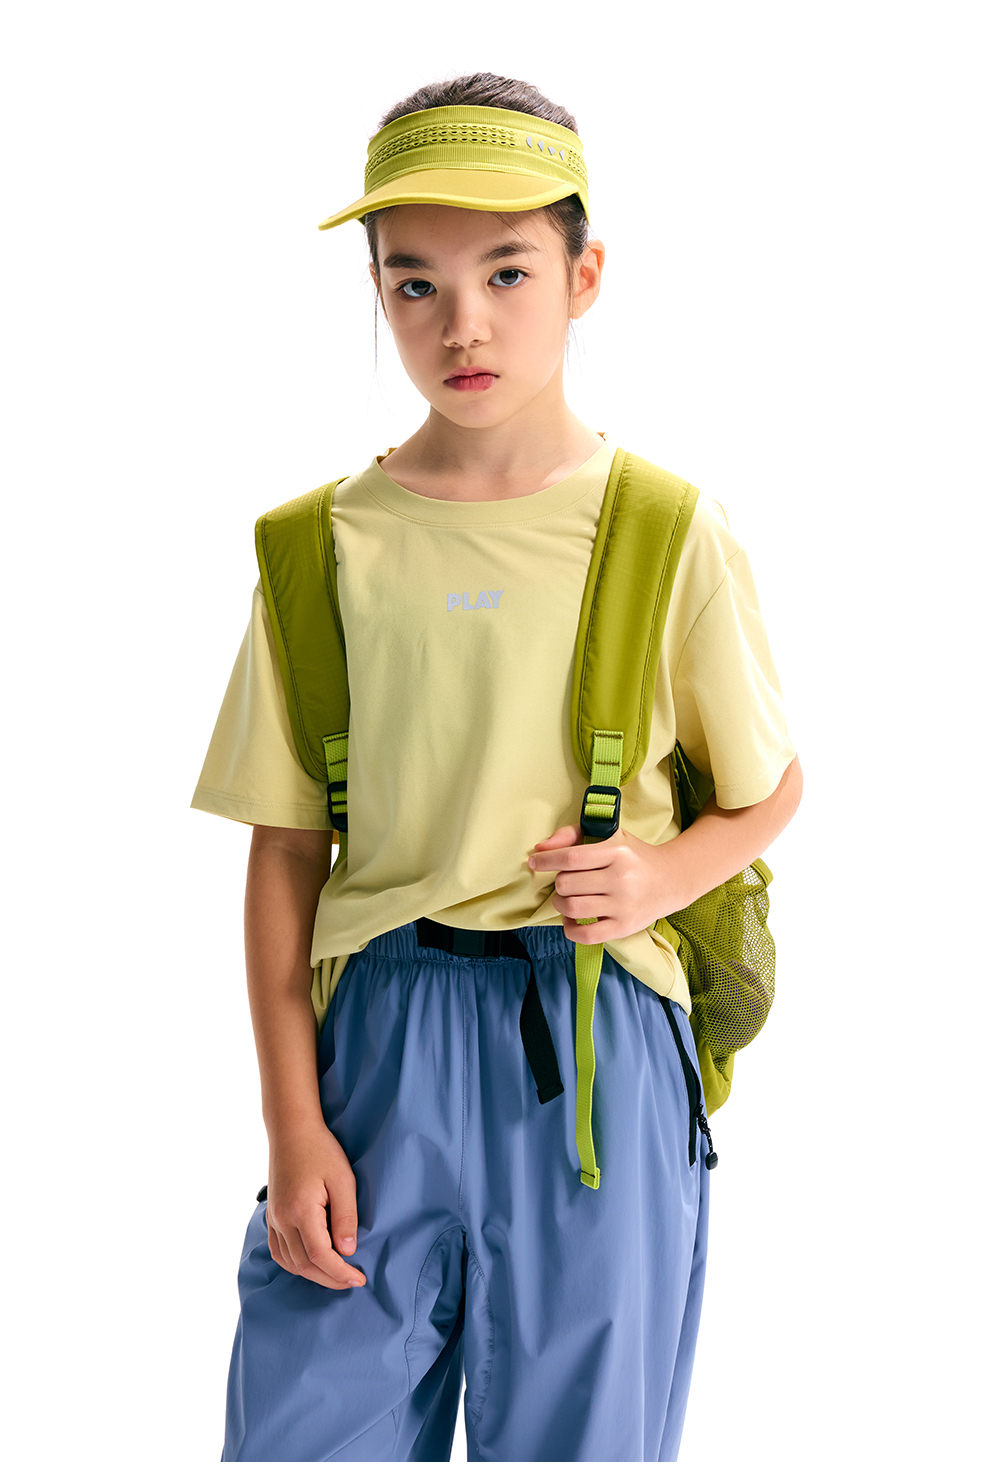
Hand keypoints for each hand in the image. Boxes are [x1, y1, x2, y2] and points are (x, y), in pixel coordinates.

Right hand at [265, 1124, 366, 1289]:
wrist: (292, 1130)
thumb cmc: (321, 1150)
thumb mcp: (343, 1180)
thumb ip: (346, 1218)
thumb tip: (347, 1251)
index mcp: (301, 1211)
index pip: (320, 1256)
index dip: (340, 1273)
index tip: (358, 1279)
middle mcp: (282, 1219)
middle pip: (303, 1265)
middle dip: (329, 1279)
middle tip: (352, 1281)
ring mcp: (273, 1218)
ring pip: (289, 1262)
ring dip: (312, 1275)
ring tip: (335, 1275)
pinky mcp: (271, 1215)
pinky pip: (279, 1251)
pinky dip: (295, 1264)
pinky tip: (311, 1263)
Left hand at [529, 823, 685, 943]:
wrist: (670, 881)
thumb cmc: (632, 856)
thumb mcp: (609, 836)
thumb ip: (572, 835)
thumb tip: (540, 847)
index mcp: (617, 852)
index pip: (571, 857)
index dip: (546, 860)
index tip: (534, 862)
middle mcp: (621, 879)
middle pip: (567, 883)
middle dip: (558, 883)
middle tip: (564, 882)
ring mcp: (623, 905)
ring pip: (572, 908)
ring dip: (560, 903)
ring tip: (566, 898)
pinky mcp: (624, 927)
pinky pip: (585, 935)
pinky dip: (570, 928)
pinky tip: (572, 919)